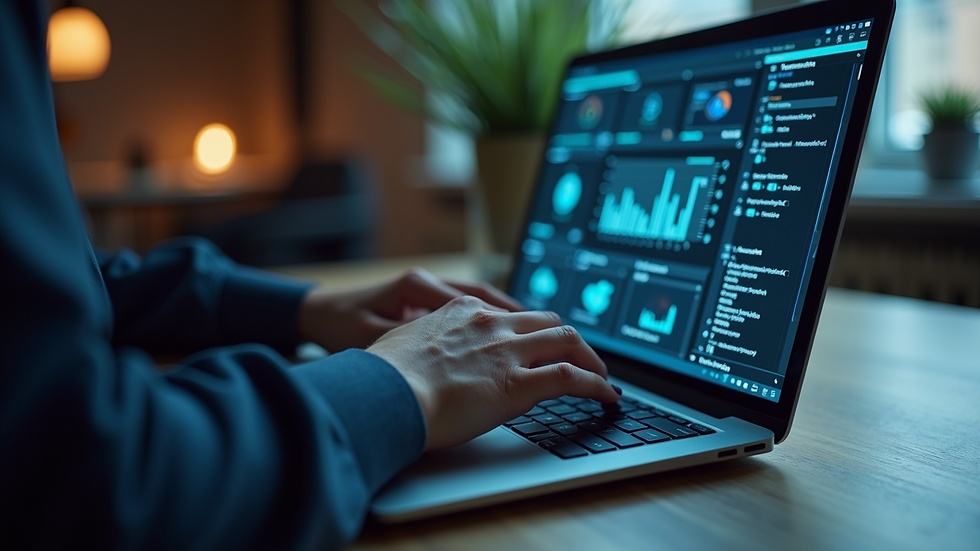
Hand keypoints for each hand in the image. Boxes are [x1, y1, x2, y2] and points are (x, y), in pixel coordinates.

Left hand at [298, 267, 524, 351]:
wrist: (314, 315)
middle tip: (558, 340)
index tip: (542, 341)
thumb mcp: (371, 342)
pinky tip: (507, 342)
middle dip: (525, 319)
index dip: (512, 322)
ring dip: (512, 321)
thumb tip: (449, 368)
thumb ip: (409, 351)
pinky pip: (470, 310)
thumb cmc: (337, 328)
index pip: (477, 299)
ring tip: (542, 341)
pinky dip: (493, 323)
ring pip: (484, 303)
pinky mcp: (426, 302)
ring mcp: (429, 290)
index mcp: (417, 286)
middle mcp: (428, 282)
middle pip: (489, 297)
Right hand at [366, 296, 620, 450]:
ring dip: (590, 358)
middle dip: (569, 339)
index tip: (537, 343)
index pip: (509, 314)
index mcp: (461, 311)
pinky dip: (596, 385)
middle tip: (580, 357)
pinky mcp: (519, 384)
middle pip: (547, 320)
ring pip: (568, 340)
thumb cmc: (381, 378)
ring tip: (601, 376)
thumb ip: (426, 347)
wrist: (383, 394)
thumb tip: (424, 364)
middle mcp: (490, 324)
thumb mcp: (403, 346)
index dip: (531, 331)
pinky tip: (607, 396)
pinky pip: (572, 378)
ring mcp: (507, 351)